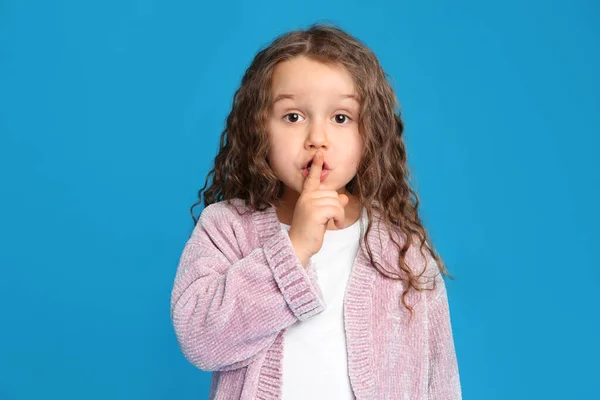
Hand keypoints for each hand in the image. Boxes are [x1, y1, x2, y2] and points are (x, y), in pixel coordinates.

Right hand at [287, 150, 348, 266]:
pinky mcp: (315, 212)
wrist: (298, 246)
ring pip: (336, 202)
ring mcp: (310, 203)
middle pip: (333, 193)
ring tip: (333, 223)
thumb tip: (343, 197)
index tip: (319, 153)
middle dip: (337, 207)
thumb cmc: (309, 232)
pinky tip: (334, 225)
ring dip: (339, 215)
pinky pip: (336, 209)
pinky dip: (339, 219)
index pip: (312, 178)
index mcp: (306, 196)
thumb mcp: (321, 216)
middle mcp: (306, 197)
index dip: (316, 166)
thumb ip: (331, 205)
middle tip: (331, 219)